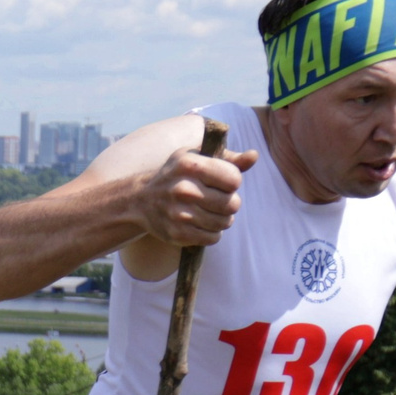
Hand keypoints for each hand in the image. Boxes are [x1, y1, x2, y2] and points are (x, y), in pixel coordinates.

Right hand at [135, 144, 258, 248]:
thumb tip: (254, 156)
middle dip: (230, 203)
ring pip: (224, 223)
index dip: (232, 182)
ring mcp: (179, 213)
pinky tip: (202, 224)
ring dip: (223, 219)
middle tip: (218, 200)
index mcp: (191, 165)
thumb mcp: (197, 158)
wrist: (141, 200)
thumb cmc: (177, 175)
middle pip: (232, 204)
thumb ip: (228, 158)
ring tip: (211, 212)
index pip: (234, 179)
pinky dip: (212, 233)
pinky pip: (212, 238)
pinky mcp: (177, 233)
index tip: (222, 182)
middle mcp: (184, 189)